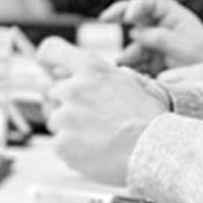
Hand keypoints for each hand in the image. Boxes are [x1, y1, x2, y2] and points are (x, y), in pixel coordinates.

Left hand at [37, 37, 170, 184]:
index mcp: (91, 68)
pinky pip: (59, 144)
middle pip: (49, 92)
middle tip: (86, 116)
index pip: (50, 51)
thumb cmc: (148, 118)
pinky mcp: (62, 143)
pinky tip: (95, 150)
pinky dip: (73, 149)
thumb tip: (89, 75)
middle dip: (62, 102)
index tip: (48, 70)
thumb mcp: (130, 81)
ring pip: (54, 120)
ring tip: (98, 136)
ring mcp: (65, 117)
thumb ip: (103, 74)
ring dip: (69, 127)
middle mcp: (73, 89)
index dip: (48, 61)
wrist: (154, 150)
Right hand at [102, 0, 202, 71]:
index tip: (129, 17)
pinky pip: (135, 61)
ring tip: (124, 65)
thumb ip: (161, 38)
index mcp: (174, 16)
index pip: (152, 1)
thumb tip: (136, 32)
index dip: (138, 4)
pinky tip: (128, 75)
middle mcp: (162, 26)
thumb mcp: (186, 48)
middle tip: (104, 19)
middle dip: (119, 14)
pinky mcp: (151, 61)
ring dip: (127, 53)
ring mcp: (155, 43)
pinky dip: (130, 67)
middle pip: (136, 13)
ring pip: (133, 42)